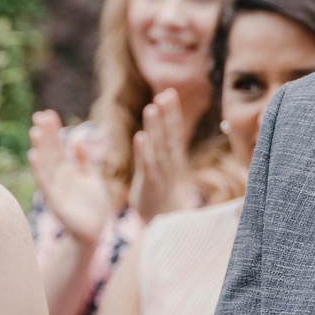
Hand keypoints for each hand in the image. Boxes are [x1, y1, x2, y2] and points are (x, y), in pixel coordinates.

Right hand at [29, 111, 113, 243]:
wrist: (95, 233)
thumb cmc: (93, 206)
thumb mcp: (91, 178)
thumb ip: (84, 160)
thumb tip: (78, 138)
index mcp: (67, 171)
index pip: (58, 146)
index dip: (53, 131)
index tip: (48, 113)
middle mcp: (59, 178)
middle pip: (50, 152)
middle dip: (45, 135)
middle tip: (39, 116)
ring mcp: (55, 190)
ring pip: (46, 166)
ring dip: (39, 149)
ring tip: (34, 131)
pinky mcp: (55, 202)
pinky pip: (46, 184)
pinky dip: (39, 170)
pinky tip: (33, 155)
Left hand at [131, 90, 200, 221]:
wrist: (165, 221)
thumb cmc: (163, 191)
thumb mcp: (166, 167)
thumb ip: (164, 146)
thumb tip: (160, 127)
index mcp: (174, 157)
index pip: (174, 132)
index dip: (173, 113)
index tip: (169, 93)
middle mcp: (170, 163)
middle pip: (169, 135)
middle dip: (167, 115)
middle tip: (164, 94)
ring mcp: (161, 174)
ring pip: (158, 147)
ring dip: (155, 128)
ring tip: (151, 108)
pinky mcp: (149, 184)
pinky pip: (147, 166)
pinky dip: (144, 151)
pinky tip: (140, 137)